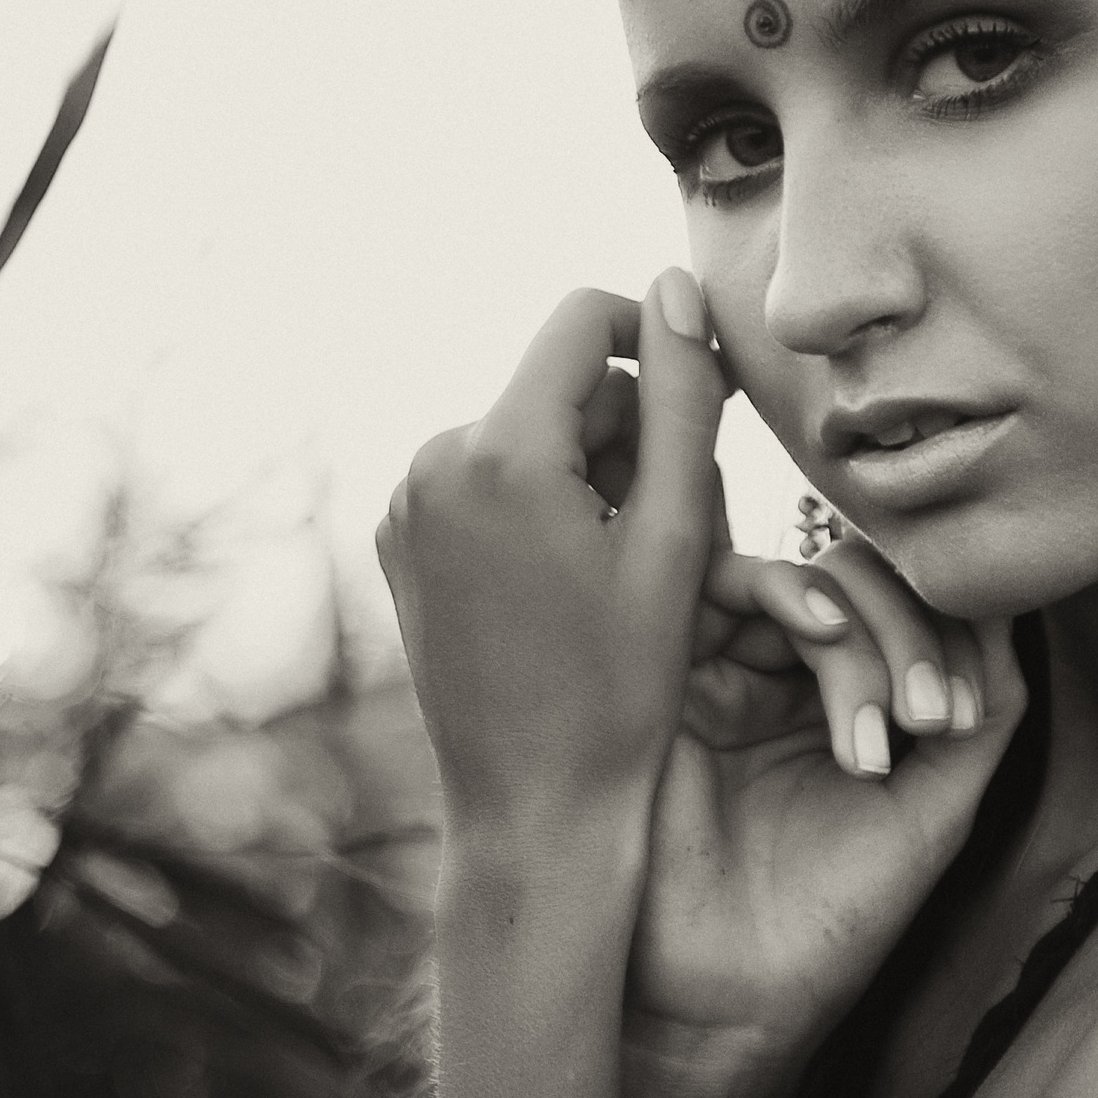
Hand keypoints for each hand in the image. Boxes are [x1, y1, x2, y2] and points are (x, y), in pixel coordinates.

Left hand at [376, 273, 726, 850]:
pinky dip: (536, 507)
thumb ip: (680, 398)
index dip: (653, 342)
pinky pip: (485, 481)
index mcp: (498, 454)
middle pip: (555, 385)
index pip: (583, 321)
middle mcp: (431, 463)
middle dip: (621, 434)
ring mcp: (404, 505)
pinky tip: (564, 587)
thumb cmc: (621, 686)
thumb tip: (676, 287)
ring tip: (616, 571)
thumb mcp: (677, 537)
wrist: (532, 810)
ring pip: (525, 434)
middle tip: (663, 535)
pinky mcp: (398, 542)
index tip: (699, 406)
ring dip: (584, 474)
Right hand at [631, 531, 1027, 1060]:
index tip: (961, 719)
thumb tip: (1010, 605)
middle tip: (928, 720)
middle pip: (865, 583)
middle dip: (915, 635)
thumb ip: (980, 709)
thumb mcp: (935, 806)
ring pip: (812, 580)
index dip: (952, 632)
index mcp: (850, 704)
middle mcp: (787, 674)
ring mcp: (729, 667)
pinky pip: (726, 582)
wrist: (729, 998)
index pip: (910, 611)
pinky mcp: (670, 669)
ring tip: (882, 729)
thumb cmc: (827, 919)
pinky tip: (825, 630)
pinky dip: (789, 588)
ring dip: (868, 635)